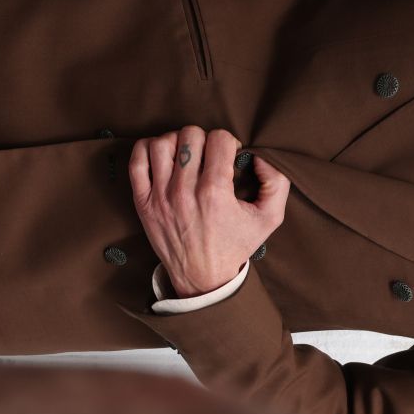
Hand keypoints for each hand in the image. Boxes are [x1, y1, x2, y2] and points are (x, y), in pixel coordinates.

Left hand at [129, 127, 289, 298]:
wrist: (203, 278)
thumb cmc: (235, 245)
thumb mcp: (270, 218)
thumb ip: (277, 182)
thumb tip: (261, 155)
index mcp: (215, 192)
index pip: (219, 138)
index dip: (229, 142)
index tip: (229, 156)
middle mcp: (185, 192)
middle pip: (190, 135)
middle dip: (204, 140)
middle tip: (208, 156)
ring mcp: (160, 196)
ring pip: (163, 143)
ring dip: (177, 143)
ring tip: (186, 155)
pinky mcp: (144, 202)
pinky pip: (137, 160)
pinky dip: (148, 149)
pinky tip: (163, 157)